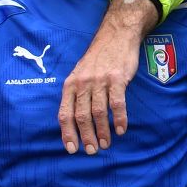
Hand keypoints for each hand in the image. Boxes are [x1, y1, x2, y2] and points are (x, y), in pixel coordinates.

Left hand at [59, 0, 151, 153]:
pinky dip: (119, 118)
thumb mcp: (79, 75)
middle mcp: (82, 84)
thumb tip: (74, 121)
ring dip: (102, 131)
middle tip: (91, 151)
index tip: (71, 149)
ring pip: (98, 112)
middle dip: (85, 136)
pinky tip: (121, 129)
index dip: (67, 133)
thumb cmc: (97, 59)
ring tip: (105, 144)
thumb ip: (76, 94)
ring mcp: (100, 81)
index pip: (64, 113)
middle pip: (81, 116)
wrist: (116, 35)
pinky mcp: (117, 78)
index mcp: (70, 85)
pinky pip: (118, 103)